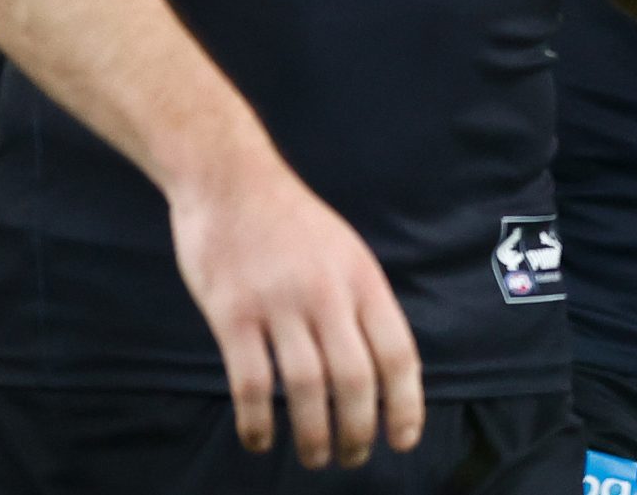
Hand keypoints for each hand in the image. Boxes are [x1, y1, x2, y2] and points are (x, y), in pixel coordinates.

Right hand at [168, 143, 421, 468]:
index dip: (406, 403)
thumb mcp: (346, 251)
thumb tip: (383, 365)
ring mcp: (279, 304)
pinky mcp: (232, 313)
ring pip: (307, 387)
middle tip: (354, 458)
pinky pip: (250, 381)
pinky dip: (257, 421)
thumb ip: (362, 302)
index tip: (404, 439)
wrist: (231, 179)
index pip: (398, 352)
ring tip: (316, 458)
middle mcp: (328, 293)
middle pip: (356, 378)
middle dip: (360, 429)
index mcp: (363, 278)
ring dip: (314, 434)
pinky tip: (260, 441)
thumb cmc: (291, 221)